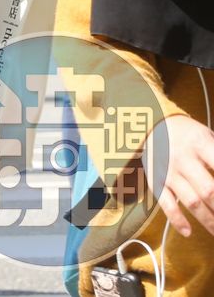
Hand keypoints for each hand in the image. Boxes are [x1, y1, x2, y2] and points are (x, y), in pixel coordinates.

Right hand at [152, 114, 213, 236]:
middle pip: (209, 190)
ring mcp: (168, 172)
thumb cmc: (186, 132)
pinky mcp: (155, 180)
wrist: (148, 123)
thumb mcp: (207, 134)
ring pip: (191, 201)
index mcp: (200, 143)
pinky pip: (165, 203)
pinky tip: (188, 232)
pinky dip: (177, 219)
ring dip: (209, 220)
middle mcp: (183, 158)